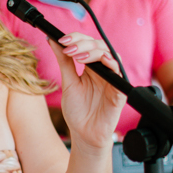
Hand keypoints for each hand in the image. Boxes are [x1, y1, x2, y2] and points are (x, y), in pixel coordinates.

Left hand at [50, 33, 125, 147]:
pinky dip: (110, 62)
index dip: (76, 38)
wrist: (84, 134)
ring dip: (93, 51)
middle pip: (98, 45)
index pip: (87, 43)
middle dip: (82, 43)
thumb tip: (52, 39)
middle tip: (67, 48)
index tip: (60, 39)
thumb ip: (64, 61)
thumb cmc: (78, 111)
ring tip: (77, 56)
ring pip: (110, 54)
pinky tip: (98, 61)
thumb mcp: (68, 82)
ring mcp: (113, 78)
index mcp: (91, 66)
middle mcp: (103, 69)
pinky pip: (119, 72)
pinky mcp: (120, 89)